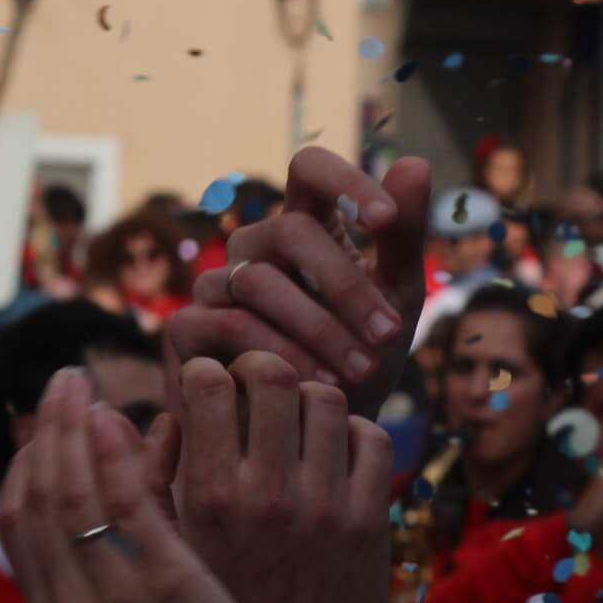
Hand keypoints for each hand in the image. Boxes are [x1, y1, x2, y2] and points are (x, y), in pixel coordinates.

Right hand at [0, 367, 278, 602]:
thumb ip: (96, 578)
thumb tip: (94, 511)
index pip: (15, 520)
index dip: (28, 461)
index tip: (50, 422)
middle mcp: (66, 602)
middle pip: (35, 494)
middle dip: (45, 428)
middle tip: (64, 379)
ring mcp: (109, 593)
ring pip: (72, 490)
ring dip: (74, 427)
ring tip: (86, 383)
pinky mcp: (162, 584)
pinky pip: (125, 505)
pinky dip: (115, 456)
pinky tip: (119, 418)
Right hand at [165, 148, 429, 420]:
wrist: (320, 442)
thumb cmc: (362, 362)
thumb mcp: (396, 301)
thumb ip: (403, 237)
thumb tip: (414, 160)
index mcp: (305, 225)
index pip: (310, 167)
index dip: (345, 181)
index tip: (384, 221)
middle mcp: (254, 247)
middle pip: (291, 231)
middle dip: (346, 284)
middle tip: (389, 335)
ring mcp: (216, 286)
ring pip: (260, 281)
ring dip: (320, 328)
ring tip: (362, 371)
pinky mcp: (188, 329)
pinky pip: (230, 326)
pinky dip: (281, 355)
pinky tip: (317, 386)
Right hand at [171, 353, 391, 602]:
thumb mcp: (168, 554)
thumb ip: (150, 482)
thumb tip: (159, 416)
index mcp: (207, 496)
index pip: (207, 383)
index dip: (206, 371)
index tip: (208, 386)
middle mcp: (267, 493)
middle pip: (272, 374)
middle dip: (261, 368)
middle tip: (257, 387)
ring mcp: (325, 505)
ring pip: (326, 397)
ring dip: (309, 397)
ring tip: (296, 420)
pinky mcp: (370, 520)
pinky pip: (372, 437)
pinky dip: (354, 431)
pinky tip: (334, 452)